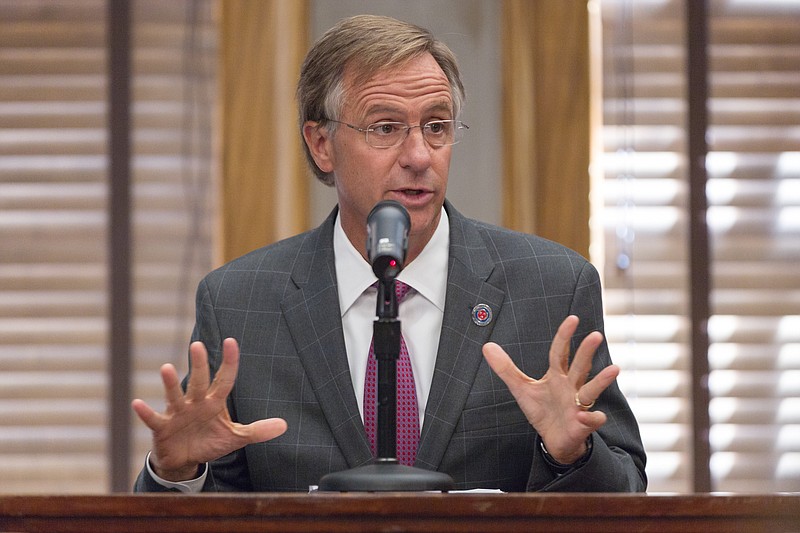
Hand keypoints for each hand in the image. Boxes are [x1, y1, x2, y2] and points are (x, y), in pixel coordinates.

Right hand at [131, 338, 287, 481]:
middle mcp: (196, 402)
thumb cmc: (210, 441)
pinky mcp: (162, 427)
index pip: (224, 379)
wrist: (186, 460)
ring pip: (175, 395)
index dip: (229, 362)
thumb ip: (258, 430)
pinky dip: (145, 412)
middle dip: (199, 365)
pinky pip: (153, 418)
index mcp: (215, 402)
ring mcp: (178, 413)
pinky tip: (137, 403)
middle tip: (197, 345)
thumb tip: (284, 425)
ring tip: (166, 368)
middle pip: (199, 381)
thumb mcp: (236, 437)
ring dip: (170, 383)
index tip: (232, 341)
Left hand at [482, 315, 618, 464]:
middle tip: (595, 335)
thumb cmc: (542, 410)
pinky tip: (592, 416)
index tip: (573, 319)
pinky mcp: (582, 424)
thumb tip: (486, 346)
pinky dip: (592, 418)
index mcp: (557, 375)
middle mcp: (572, 386)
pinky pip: (591, 420)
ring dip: (602, 380)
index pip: (561, 352)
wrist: (553, 439)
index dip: (565, 336)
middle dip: (587, 352)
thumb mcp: (521, 389)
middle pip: (580, 366)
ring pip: (592, 390)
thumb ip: (506, 368)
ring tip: (614, 369)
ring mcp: (579, 404)